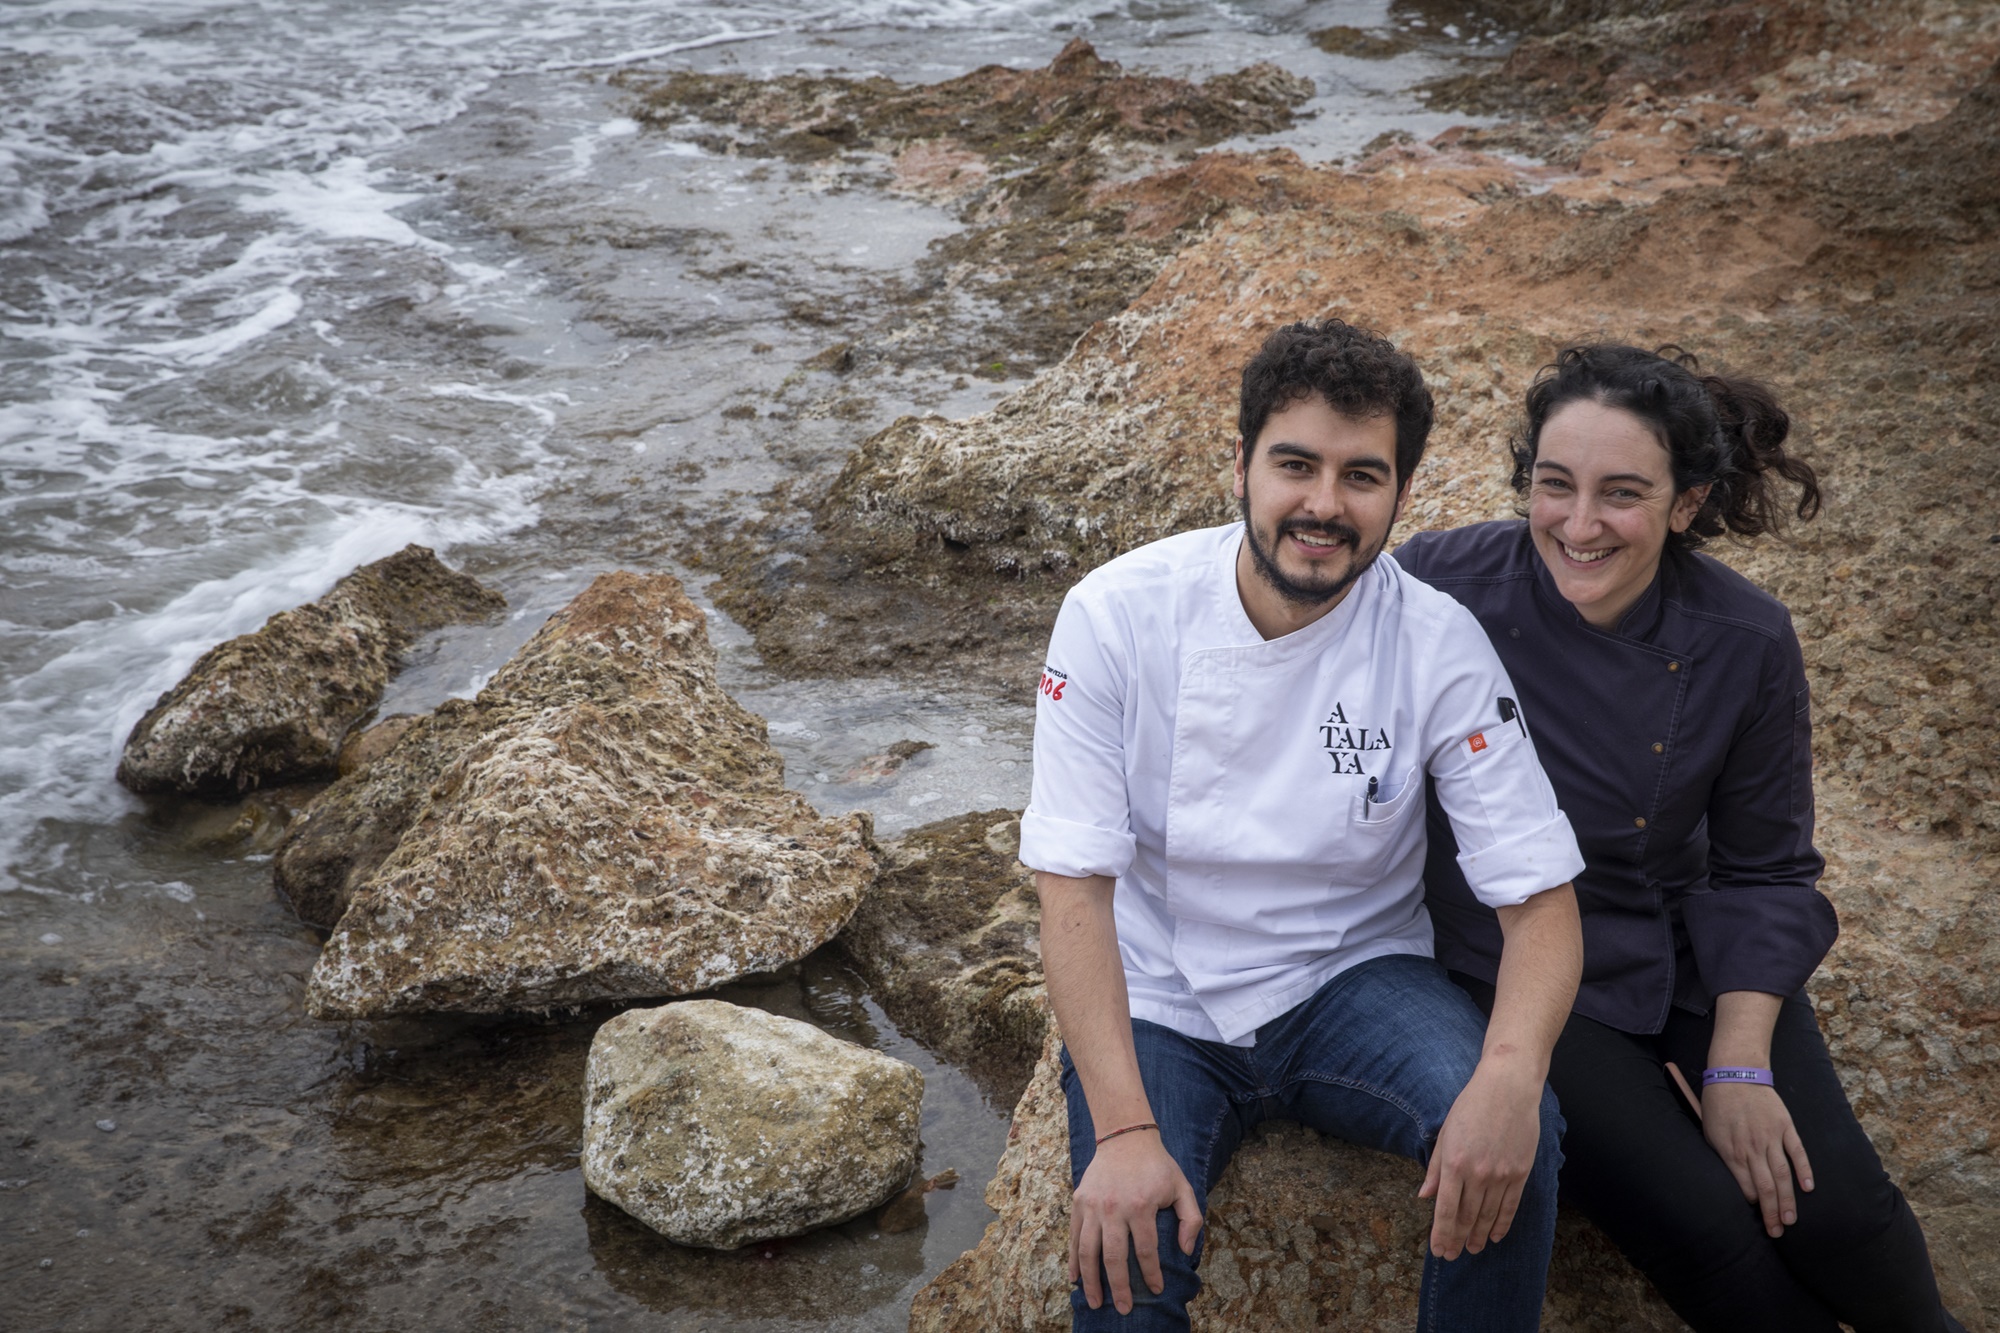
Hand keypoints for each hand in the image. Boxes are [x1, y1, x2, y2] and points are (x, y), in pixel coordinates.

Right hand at [1068, 1132, 1202, 1313]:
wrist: (1125, 1137)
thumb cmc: (1157, 1165)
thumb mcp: (1182, 1187)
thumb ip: (1191, 1219)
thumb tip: (1185, 1251)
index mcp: (1140, 1206)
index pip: (1145, 1251)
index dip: (1152, 1274)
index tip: (1156, 1290)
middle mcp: (1114, 1208)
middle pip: (1113, 1258)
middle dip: (1119, 1287)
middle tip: (1123, 1309)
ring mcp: (1093, 1206)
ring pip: (1088, 1251)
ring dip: (1090, 1281)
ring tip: (1095, 1303)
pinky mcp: (1079, 1202)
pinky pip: (1074, 1237)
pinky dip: (1073, 1260)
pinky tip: (1075, 1279)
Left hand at [1418, 1061, 1543, 1259]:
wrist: (1508, 1088)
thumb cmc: (1471, 1106)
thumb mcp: (1445, 1133)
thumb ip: (1435, 1168)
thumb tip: (1424, 1196)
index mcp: (1454, 1163)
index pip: (1445, 1210)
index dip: (1441, 1234)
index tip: (1438, 1251)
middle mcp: (1477, 1173)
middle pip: (1466, 1217)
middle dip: (1457, 1239)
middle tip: (1452, 1255)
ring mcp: (1501, 1174)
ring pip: (1487, 1216)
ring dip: (1478, 1236)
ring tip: (1472, 1249)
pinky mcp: (1520, 1172)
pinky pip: (1510, 1206)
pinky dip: (1501, 1224)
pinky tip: (1495, 1236)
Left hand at [1702, 1082, 1814, 1236]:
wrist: (1736, 1074)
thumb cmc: (1719, 1106)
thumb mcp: (1710, 1133)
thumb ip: (1724, 1158)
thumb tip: (1734, 1183)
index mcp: (1732, 1151)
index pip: (1746, 1188)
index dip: (1753, 1204)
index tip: (1759, 1215)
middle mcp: (1752, 1148)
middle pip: (1765, 1188)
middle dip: (1771, 1214)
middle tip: (1777, 1232)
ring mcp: (1771, 1137)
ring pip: (1783, 1175)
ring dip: (1788, 1200)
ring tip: (1790, 1220)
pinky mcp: (1785, 1127)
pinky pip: (1797, 1152)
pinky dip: (1804, 1170)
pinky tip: (1809, 1188)